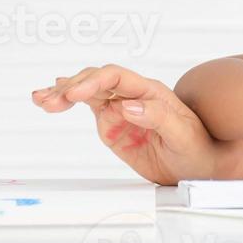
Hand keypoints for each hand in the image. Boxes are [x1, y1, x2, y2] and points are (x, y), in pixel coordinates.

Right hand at [32, 64, 220, 185]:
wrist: (201, 165)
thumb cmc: (198, 147)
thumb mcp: (182, 134)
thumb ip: (158, 117)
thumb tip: (128, 105)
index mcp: (151, 92)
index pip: (117, 78)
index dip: (93, 82)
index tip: (75, 95)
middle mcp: (133, 96)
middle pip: (97, 81)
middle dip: (72, 87)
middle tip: (50, 101)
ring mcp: (122, 109)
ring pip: (88, 91)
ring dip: (64, 92)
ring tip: (41, 99)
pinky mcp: (114, 124)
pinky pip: (89, 107)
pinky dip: (69, 102)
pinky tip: (53, 99)